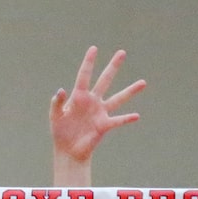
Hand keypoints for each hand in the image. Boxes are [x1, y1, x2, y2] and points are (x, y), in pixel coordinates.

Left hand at [50, 47, 145, 161]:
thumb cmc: (60, 132)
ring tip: (143, 82)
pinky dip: (126, 119)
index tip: (93, 48)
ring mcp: (100, 112)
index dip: (88, 63)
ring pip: (118, 98)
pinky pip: (118, 120)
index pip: (84, 76)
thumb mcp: (55, 116)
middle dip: (112, 67)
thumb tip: (61, 90)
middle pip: (104, 81)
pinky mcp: (104, 125)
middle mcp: (92, 101)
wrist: (67, 150)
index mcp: (79, 97)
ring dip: (130, 91)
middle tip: (122, 52)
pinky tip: (136, 116)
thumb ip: (56, 103)